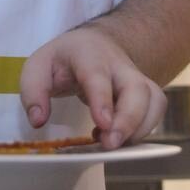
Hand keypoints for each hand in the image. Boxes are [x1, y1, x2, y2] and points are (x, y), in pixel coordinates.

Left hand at [19, 25, 167, 149]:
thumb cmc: (63, 59)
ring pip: (154, 101)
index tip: (102, 124)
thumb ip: (34, 92)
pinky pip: (156, 112)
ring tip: (111, 143)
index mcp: (88, 54)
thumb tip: (39, 121)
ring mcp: (136, 78)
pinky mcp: (146, 93)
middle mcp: (119, 65)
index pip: (99, 76)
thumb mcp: (37, 67)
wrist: (94, 44)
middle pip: (137, 89)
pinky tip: (117, 138)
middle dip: (129, 120)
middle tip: (111, 144)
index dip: (103, 100)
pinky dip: (142, 130)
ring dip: (139, 129)